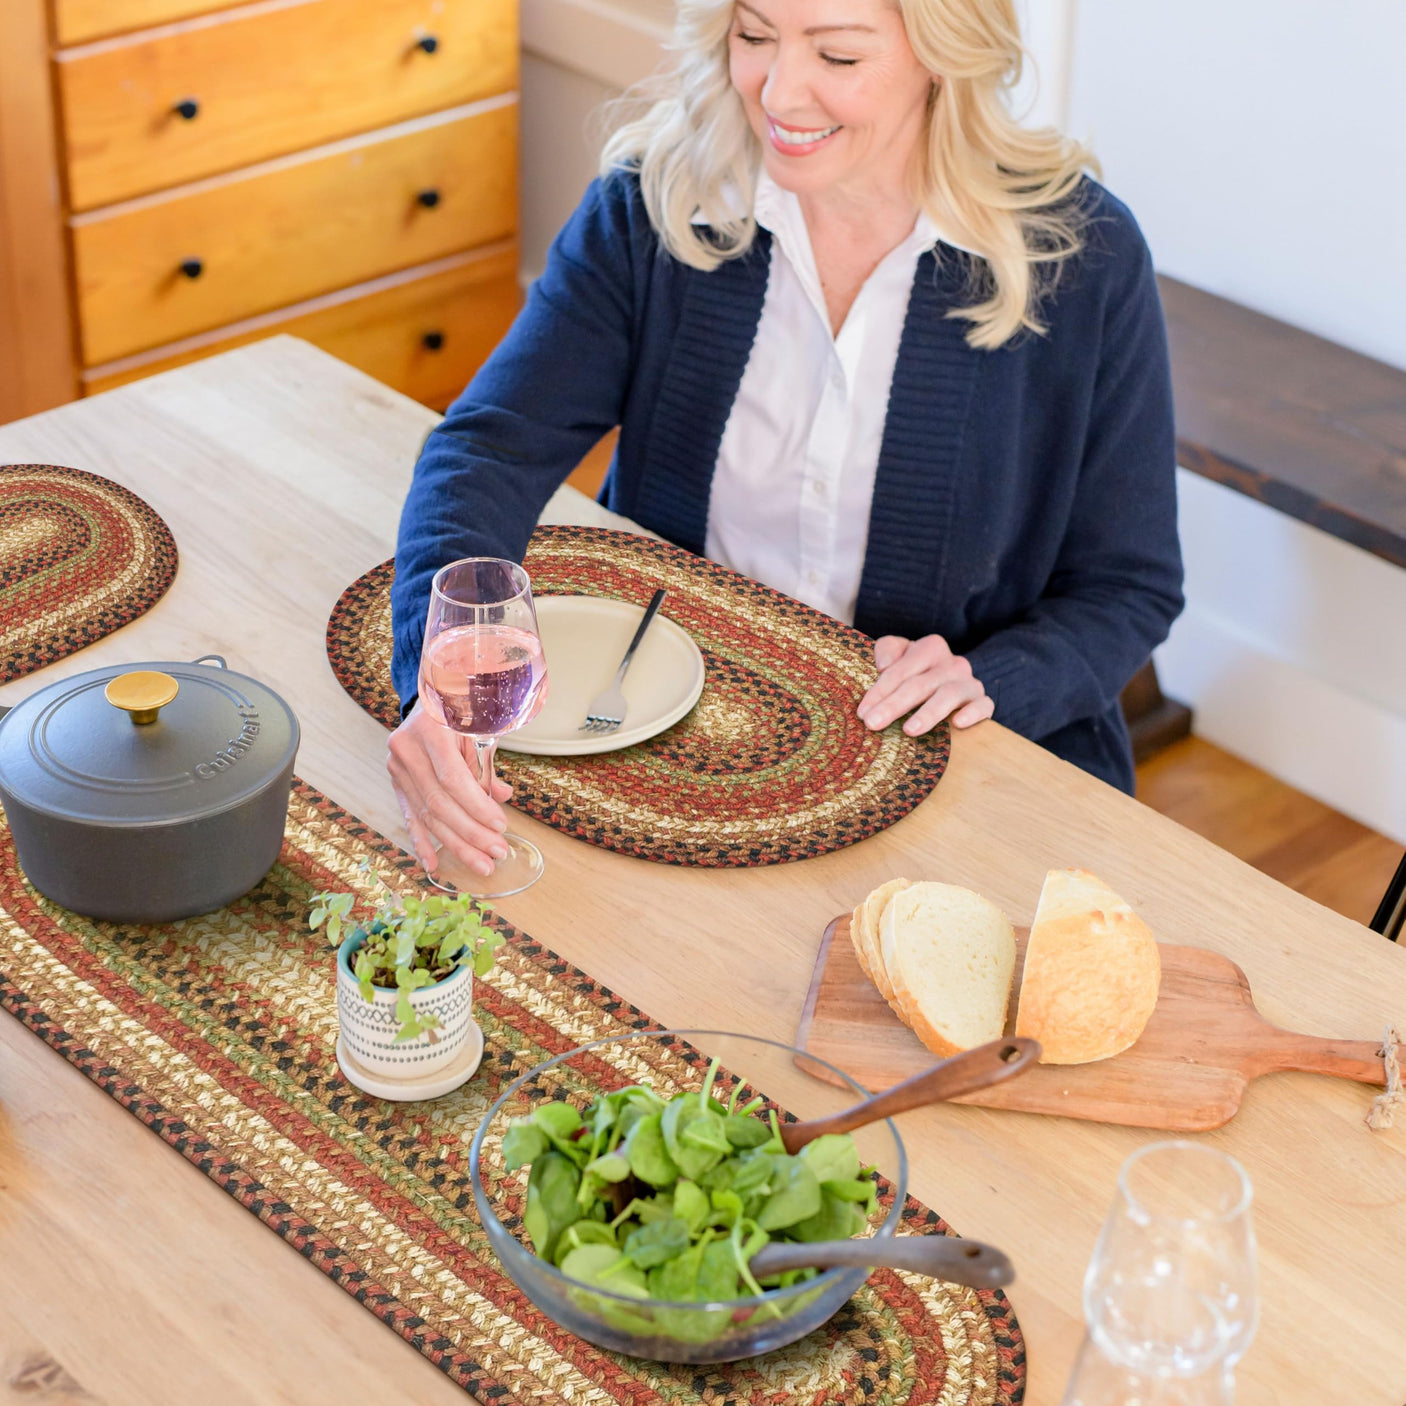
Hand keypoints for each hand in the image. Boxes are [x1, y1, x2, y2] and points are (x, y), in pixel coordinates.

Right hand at [386, 700, 514, 876]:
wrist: (431, 695)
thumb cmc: (461, 709)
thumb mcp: (478, 727)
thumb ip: (486, 764)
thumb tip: (502, 797)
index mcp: (429, 730)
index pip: (453, 779)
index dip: (476, 806)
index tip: (500, 825)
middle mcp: (406, 750)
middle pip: (439, 802)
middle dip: (471, 833)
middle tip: (497, 852)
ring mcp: (396, 767)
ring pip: (427, 815)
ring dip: (456, 844)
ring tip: (481, 864)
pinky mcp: (396, 782)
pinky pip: (410, 816)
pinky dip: (422, 842)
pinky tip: (433, 866)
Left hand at [858, 634, 994, 734]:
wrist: (952, 685)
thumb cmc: (917, 672)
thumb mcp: (899, 655)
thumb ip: (887, 649)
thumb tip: (883, 665)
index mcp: (929, 648)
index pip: (900, 669)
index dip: (879, 691)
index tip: (862, 712)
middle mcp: (951, 663)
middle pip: (919, 684)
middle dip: (894, 705)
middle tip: (873, 724)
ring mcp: (969, 682)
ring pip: (949, 695)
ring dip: (928, 713)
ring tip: (908, 730)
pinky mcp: (982, 700)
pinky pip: (983, 705)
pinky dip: (972, 714)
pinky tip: (957, 724)